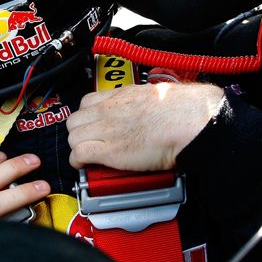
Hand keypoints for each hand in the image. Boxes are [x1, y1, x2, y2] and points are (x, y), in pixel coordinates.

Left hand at [67, 82, 224, 170]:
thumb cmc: (182, 111)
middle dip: (78, 133)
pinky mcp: (109, 150)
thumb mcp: (156, 96)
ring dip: (77, 148)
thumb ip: (142, 102)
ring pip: (73, 137)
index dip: (86, 117)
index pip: (86, 102)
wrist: (189, 122)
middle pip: (75, 120)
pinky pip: (79, 154)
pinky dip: (78, 161)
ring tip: (87, 156)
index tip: (90, 125)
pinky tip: (84, 166)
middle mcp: (109, 110)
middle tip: (87, 142)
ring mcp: (106, 129)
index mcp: (121, 95)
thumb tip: (145, 110)